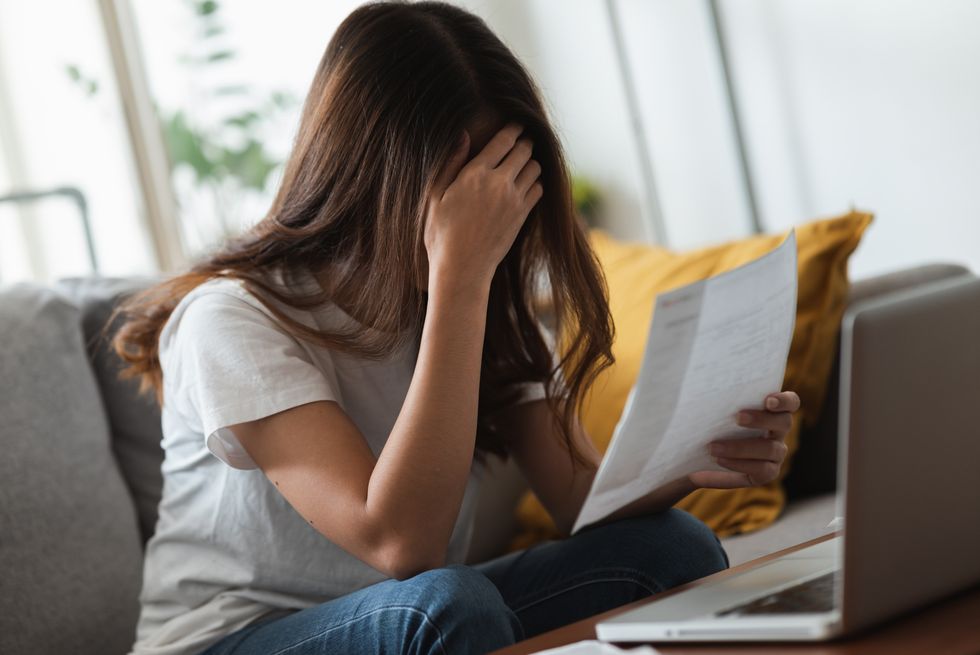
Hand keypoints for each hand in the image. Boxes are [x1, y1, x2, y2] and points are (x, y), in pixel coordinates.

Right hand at [423, 124, 543, 291]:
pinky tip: (526, 185)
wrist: (462, 268)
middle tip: (523, 141)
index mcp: (475, 174)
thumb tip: (463, 135)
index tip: (517, 124)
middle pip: (523, 151)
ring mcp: (514, 200)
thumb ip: (450, 163)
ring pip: (534, 168)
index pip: (502, 141)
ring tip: (524, 162)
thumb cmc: (441, 234)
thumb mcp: (435, 196)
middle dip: (524, 143)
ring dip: (530, 162)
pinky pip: (538, 189)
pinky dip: (535, 183)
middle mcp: (498, 183)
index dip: (513, 129)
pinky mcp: (522, 216)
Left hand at [688, 391, 800, 488]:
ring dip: (741, 447)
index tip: (768, 400)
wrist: (700, 455)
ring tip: (714, 447)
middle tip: (738, 417)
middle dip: (761, 419)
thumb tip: (701, 390)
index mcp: (772, 411)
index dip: (784, 400)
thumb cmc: (710, 425)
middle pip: (784, 423)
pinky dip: (738, 465)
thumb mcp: (712, 413)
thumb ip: (718, 402)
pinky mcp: (767, 473)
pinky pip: (760, 469)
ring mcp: (776, 454)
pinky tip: (719, 461)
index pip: (790, 402)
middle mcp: (779, 432)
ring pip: (770, 449)